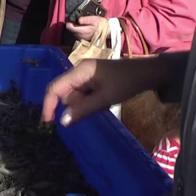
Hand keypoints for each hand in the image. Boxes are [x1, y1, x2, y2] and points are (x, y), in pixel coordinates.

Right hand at [42, 58, 170, 124]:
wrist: (148, 73)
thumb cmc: (126, 83)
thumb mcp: (105, 98)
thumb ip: (83, 110)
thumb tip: (62, 122)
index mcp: (79, 71)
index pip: (54, 88)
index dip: (48, 105)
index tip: (47, 124)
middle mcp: (78, 71)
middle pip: (64, 93)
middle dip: (73, 107)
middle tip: (92, 111)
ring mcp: (84, 76)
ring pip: (74, 96)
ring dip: (83, 106)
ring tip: (102, 105)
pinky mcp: (91, 80)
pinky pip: (83, 95)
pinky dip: (89, 103)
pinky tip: (103, 102)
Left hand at [65, 15, 105, 41]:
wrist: (106, 31)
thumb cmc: (100, 24)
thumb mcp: (94, 19)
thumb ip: (85, 19)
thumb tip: (78, 20)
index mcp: (82, 31)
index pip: (69, 27)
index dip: (68, 22)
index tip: (71, 17)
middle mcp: (80, 36)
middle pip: (70, 30)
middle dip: (71, 24)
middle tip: (75, 18)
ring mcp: (81, 38)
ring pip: (73, 32)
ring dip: (74, 27)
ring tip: (79, 22)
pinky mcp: (83, 38)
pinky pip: (77, 34)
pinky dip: (77, 29)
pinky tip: (82, 26)